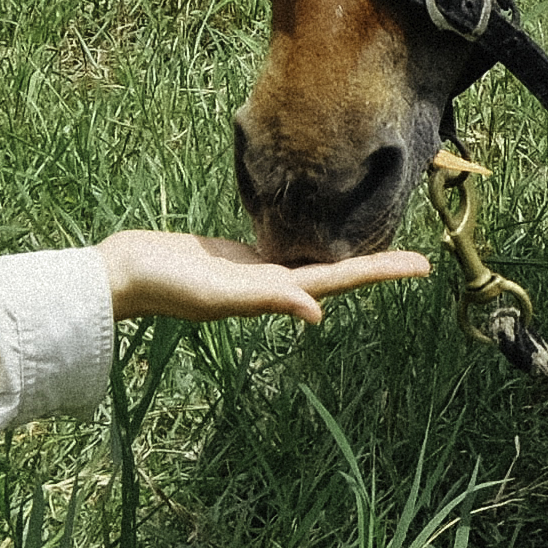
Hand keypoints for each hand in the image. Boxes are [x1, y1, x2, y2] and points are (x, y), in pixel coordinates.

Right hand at [95, 229, 430, 325]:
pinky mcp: (234, 255)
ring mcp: (253, 272)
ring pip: (312, 261)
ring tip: (378, 243)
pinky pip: (282, 247)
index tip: (423, 266)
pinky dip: (307, 241)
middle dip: (376, 266)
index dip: (381, 273)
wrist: (123, 274)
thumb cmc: (166, 286)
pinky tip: (315, 231)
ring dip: (346, 256)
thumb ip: (267, 301)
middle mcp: (270, 284)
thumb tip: (319, 315)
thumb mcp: (217, 294)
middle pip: (336, 273)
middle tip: (419, 257)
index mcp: (273, 292)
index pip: (340, 283)